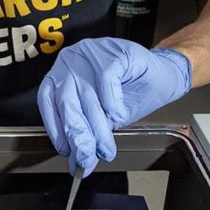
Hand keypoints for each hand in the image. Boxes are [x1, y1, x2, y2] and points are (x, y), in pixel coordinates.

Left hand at [37, 38, 190, 176]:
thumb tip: (77, 158)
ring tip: (105, 147)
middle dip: (78, 135)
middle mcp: (70, 61)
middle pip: (67, 101)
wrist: (160, 77)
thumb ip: (87, 130)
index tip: (67, 153)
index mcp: (60, 75)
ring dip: (97, 127)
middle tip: (86, 157)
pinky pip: (107, 79)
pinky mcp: (113, 51)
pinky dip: (112, 102)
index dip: (56, 131)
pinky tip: (119, 114)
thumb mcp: (102, 116)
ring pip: (87, 94)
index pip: (48, 103)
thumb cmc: (127, 94)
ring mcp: (90, 53)